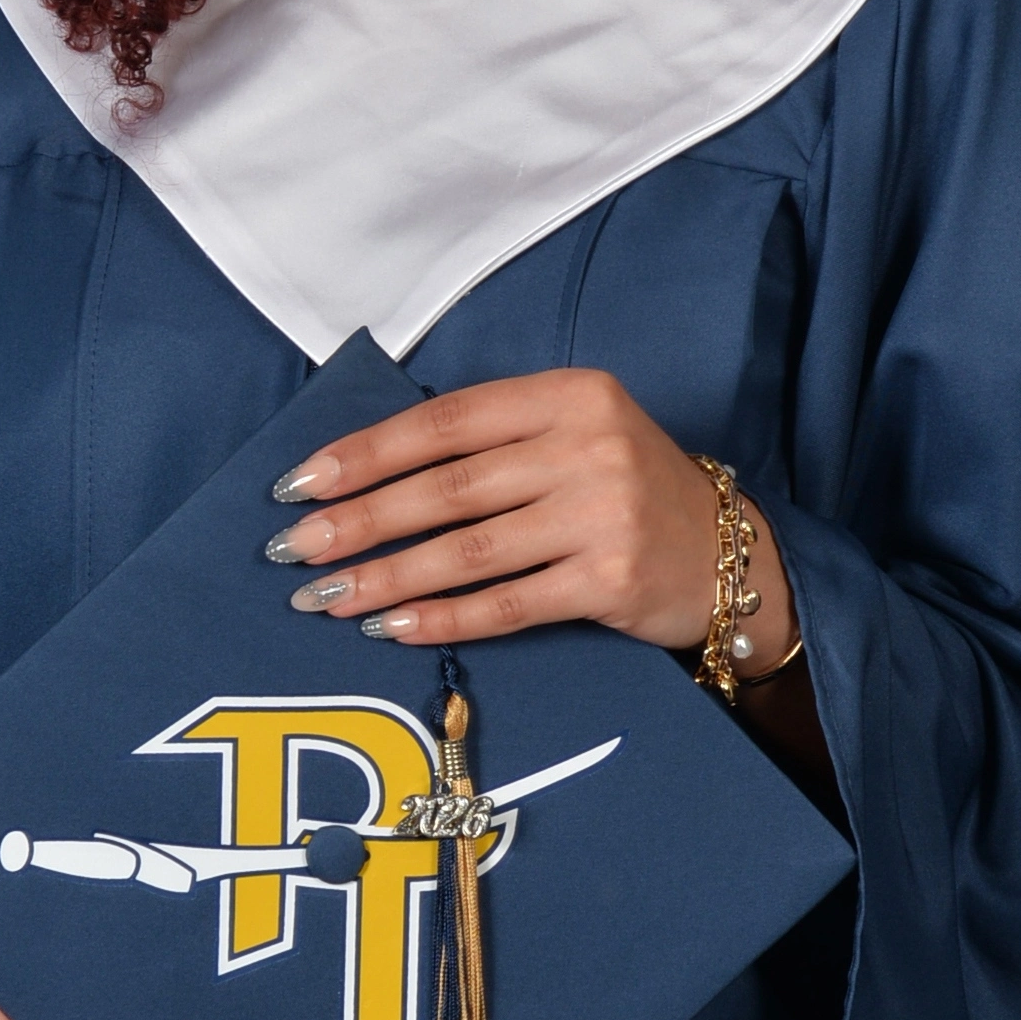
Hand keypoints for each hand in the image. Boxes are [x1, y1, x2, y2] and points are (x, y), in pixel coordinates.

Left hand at [265, 367, 795, 659]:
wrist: (728, 551)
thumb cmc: (624, 486)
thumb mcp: (571, 432)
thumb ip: (491, 439)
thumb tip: (366, 469)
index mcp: (567, 393)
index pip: (444, 420)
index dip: (365, 452)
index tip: (300, 483)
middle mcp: (585, 444)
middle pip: (446, 487)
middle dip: (359, 521)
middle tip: (292, 550)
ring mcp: (601, 513)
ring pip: (467, 549)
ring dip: (386, 576)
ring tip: (327, 597)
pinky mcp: (611, 580)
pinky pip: (506, 602)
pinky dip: (442, 617)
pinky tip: (392, 627)